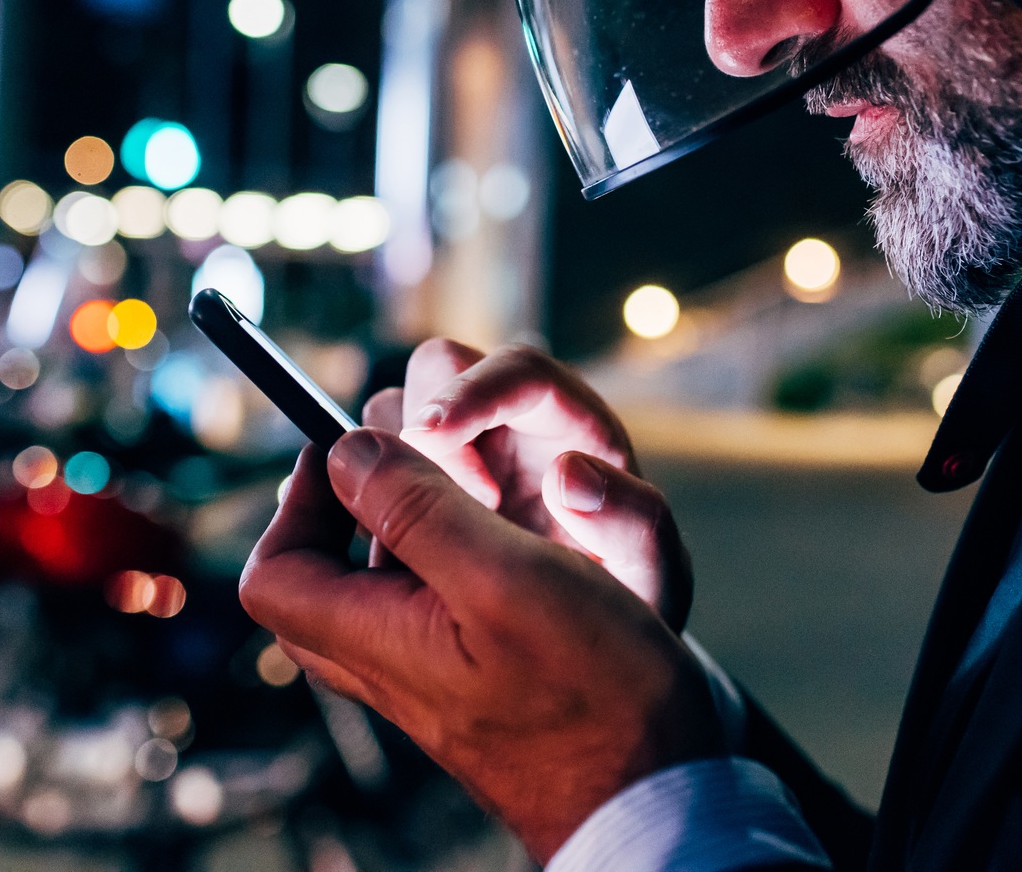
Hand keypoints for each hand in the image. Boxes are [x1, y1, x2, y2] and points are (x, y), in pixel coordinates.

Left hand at [240, 431, 722, 861]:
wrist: (657, 796)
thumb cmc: (590, 695)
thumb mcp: (502, 577)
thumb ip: (417, 510)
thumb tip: (348, 450)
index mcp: (374, 641)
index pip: (272, 574)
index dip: (297, 501)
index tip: (354, 450)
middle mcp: (392, 666)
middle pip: (322, 577)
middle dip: (354, 506)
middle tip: (409, 461)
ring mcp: (437, 680)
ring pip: (386, 587)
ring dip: (417, 526)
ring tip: (474, 487)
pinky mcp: (484, 684)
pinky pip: (441, 608)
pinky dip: (464, 558)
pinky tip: (522, 539)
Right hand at [362, 338, 693, 629]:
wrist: (601, 652)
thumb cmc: (634, 603)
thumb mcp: (652, 577)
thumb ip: (633, 526)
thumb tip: (571, 473)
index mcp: (578, 427)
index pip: (521, 370)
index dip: (473, 390)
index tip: (431, 433)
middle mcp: (517, 425)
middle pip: (442, 367)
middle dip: (421, 423)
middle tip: (441, 509)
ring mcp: (466, 452)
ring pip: (397, 411)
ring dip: (392, 464)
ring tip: (427, 547)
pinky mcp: (426, 489)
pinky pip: (375, 468)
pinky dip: (370, 500)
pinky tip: (399, 563)